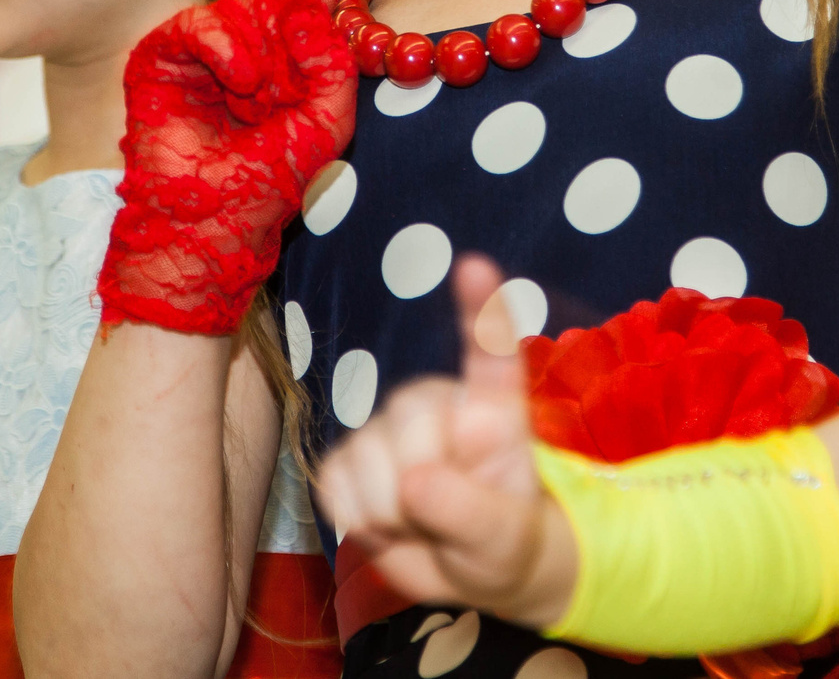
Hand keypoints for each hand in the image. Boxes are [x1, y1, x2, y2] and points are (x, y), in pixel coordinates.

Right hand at [97, 0, 361, 334]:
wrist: (204, 228)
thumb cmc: (264, 188)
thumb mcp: (324, 126)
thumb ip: (332, 67)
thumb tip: (309, 6)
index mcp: (288, 69)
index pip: (309, 3)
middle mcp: (250, 54)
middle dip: (292, 33)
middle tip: (286, 80)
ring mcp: (206, 53)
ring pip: (246, 5)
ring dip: (261, 46)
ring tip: (256, 95)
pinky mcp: (164, 54)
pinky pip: (202, 18)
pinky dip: (225, 41)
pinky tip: (238, 75)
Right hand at [315, 258, 574, 626]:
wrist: (460, 571)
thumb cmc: (501, 543)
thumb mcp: (505, 540)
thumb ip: (470, 511)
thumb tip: (416, 480)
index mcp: (493, 407)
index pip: (490, 351)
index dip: (481, 309)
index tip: (475, 267)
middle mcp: (437, 402)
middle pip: (412, 416)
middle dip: (422, 480)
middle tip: (448, 516)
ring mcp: (388, 426)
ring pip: (368, 455)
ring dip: (389, 511)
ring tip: (419, 521)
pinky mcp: (348, 458)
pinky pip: (334, 481)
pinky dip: (356, 516)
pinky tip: (383, 521)